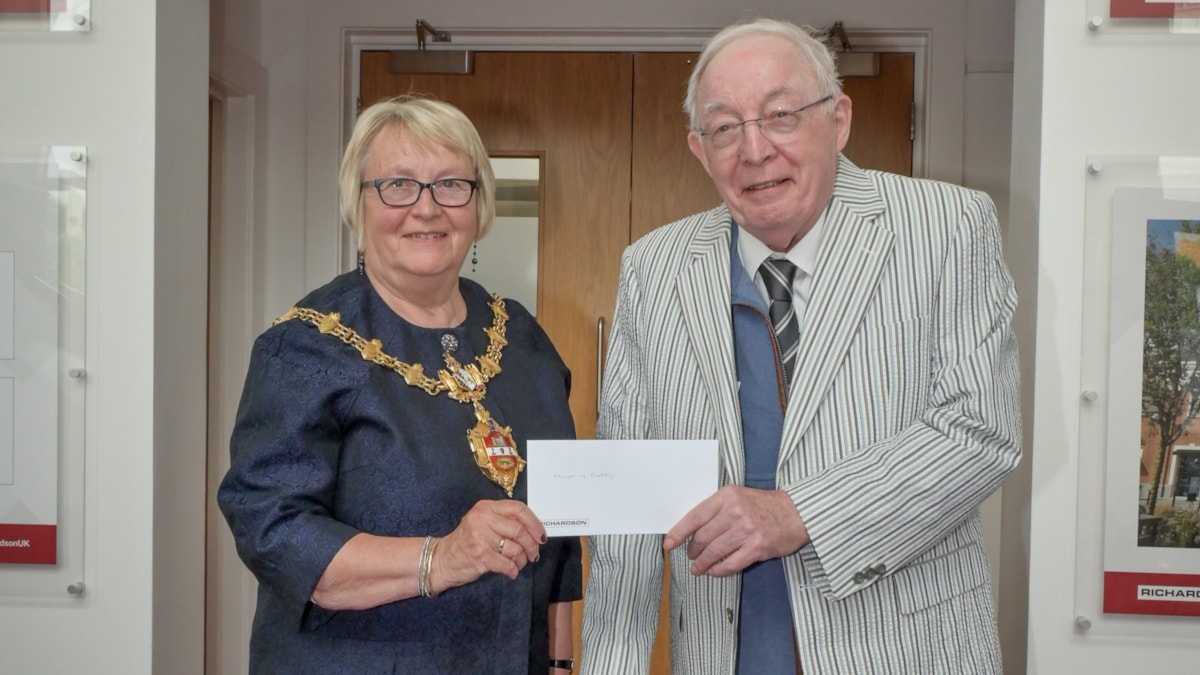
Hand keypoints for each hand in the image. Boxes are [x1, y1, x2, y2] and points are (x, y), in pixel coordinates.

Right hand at [431, 499, 546, 591]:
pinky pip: (507, 564)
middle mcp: (482, 519)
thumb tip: (534, 530)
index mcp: (486, 507)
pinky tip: (510, 571)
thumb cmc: (466, 542)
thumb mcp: (482, 522)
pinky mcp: (481, 556)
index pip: (518, 509)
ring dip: (522, 560)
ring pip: (516, 549)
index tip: (541, 535)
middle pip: (520, 530)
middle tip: (534, 554)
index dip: (534, 523)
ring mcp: (481, 538)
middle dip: (532, 545)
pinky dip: (513, 570)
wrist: (442, 560)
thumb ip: (503, 521)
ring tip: (519, 563)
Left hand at [663, 486, 808, 576]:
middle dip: (692, 550)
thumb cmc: (765, 506)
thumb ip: (717, 510)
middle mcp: (735, 512)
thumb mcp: (738, 497)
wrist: (797, 513)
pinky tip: (714, 571)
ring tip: (698, 568)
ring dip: (702, 564)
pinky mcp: (756, 548)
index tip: (668, 543)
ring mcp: (746, 531)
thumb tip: (692, 530)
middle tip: (690, 556)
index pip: (695, 516)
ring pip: (713, 552)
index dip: (678, 532)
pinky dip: (718, 570)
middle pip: (702, 537)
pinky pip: (729, 564)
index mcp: (727, 496)